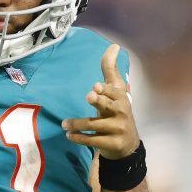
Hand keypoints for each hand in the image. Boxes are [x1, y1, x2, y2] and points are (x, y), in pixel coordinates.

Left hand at [62, 44, 139, 159]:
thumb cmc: (118, 112)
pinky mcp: (112, 143)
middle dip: (99, 101)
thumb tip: (114, 46)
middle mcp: (121, 112)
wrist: (127, 145)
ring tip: (64, 124)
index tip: (96, 86)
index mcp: (121, 98)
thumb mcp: (117, 91)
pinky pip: (93, 140)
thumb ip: (111, 70)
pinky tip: (69, 135)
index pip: (114, 91)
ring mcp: (117, 129)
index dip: (106, 89)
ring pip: (95, 125)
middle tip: (88, 96)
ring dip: (77, 124)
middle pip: (108, 105)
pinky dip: (79, 138)